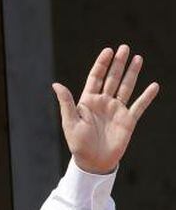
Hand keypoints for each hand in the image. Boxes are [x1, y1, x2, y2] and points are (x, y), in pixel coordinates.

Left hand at [52, 44, 159, 173]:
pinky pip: (139, 106)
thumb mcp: (70, 122)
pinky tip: (154, 85)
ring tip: (138, 58)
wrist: (93, 162)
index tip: (107, 50)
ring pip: (126, 87)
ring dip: (132, 73)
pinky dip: (147, 96)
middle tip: (124, 47)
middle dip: (118, 63)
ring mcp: (116, 110)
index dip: (101, 64)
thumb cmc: (78, 143)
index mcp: (88, 101)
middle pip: (112, 78)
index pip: (96, 78)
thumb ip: (66, 102)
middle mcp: (103, 102)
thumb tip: (56, 84)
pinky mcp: (128, 120)